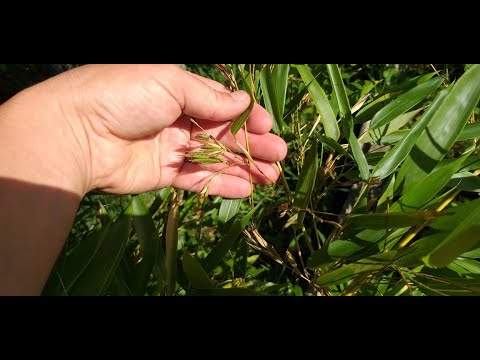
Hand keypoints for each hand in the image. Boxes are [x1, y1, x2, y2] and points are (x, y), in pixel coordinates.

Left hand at [62, 64, 286, 197]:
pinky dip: (220, 184)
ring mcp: (170, 148)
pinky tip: (245, 189)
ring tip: (270, 178)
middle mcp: (177, 119)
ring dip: (243, 168)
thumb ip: (208, 97)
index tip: (270, 128)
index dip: (248, 117)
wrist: (74, 132)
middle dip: (252, 146)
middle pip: (223, 134)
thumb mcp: (169, 81)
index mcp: (179, 91)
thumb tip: (242, 103)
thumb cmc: (121, 95)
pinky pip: (196, 179)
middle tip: (279, 158)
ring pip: (214, 159)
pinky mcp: (162, 174)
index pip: (222, 105)